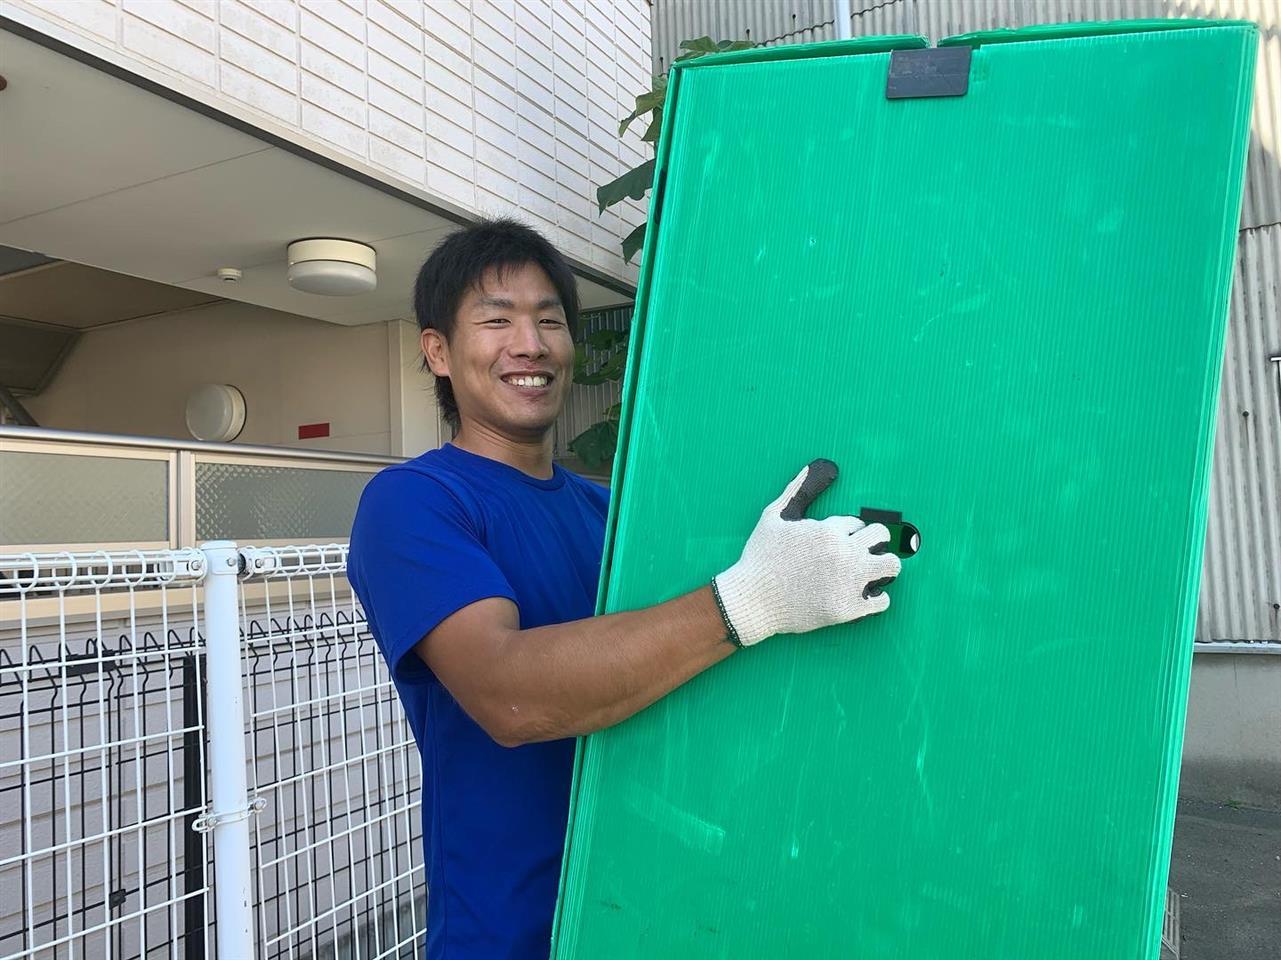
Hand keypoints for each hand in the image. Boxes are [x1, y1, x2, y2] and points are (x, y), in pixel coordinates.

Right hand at [711, 460, 901, 646]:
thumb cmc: (759, 557)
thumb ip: (796, 491)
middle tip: (865, 553)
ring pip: (891, 566)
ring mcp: (849, 581)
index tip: (841, 542)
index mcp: (828, 530)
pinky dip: (877, 598)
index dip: (850, 531)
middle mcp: (844, 553)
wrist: (751, 600)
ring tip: (874, 572)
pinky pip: (882, 600)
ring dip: (886, 566)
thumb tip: (812, 467)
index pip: (858, 523)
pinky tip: (865, 597)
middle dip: (874, 542)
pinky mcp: (848, 608)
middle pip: (882, 536)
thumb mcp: (773, 517)